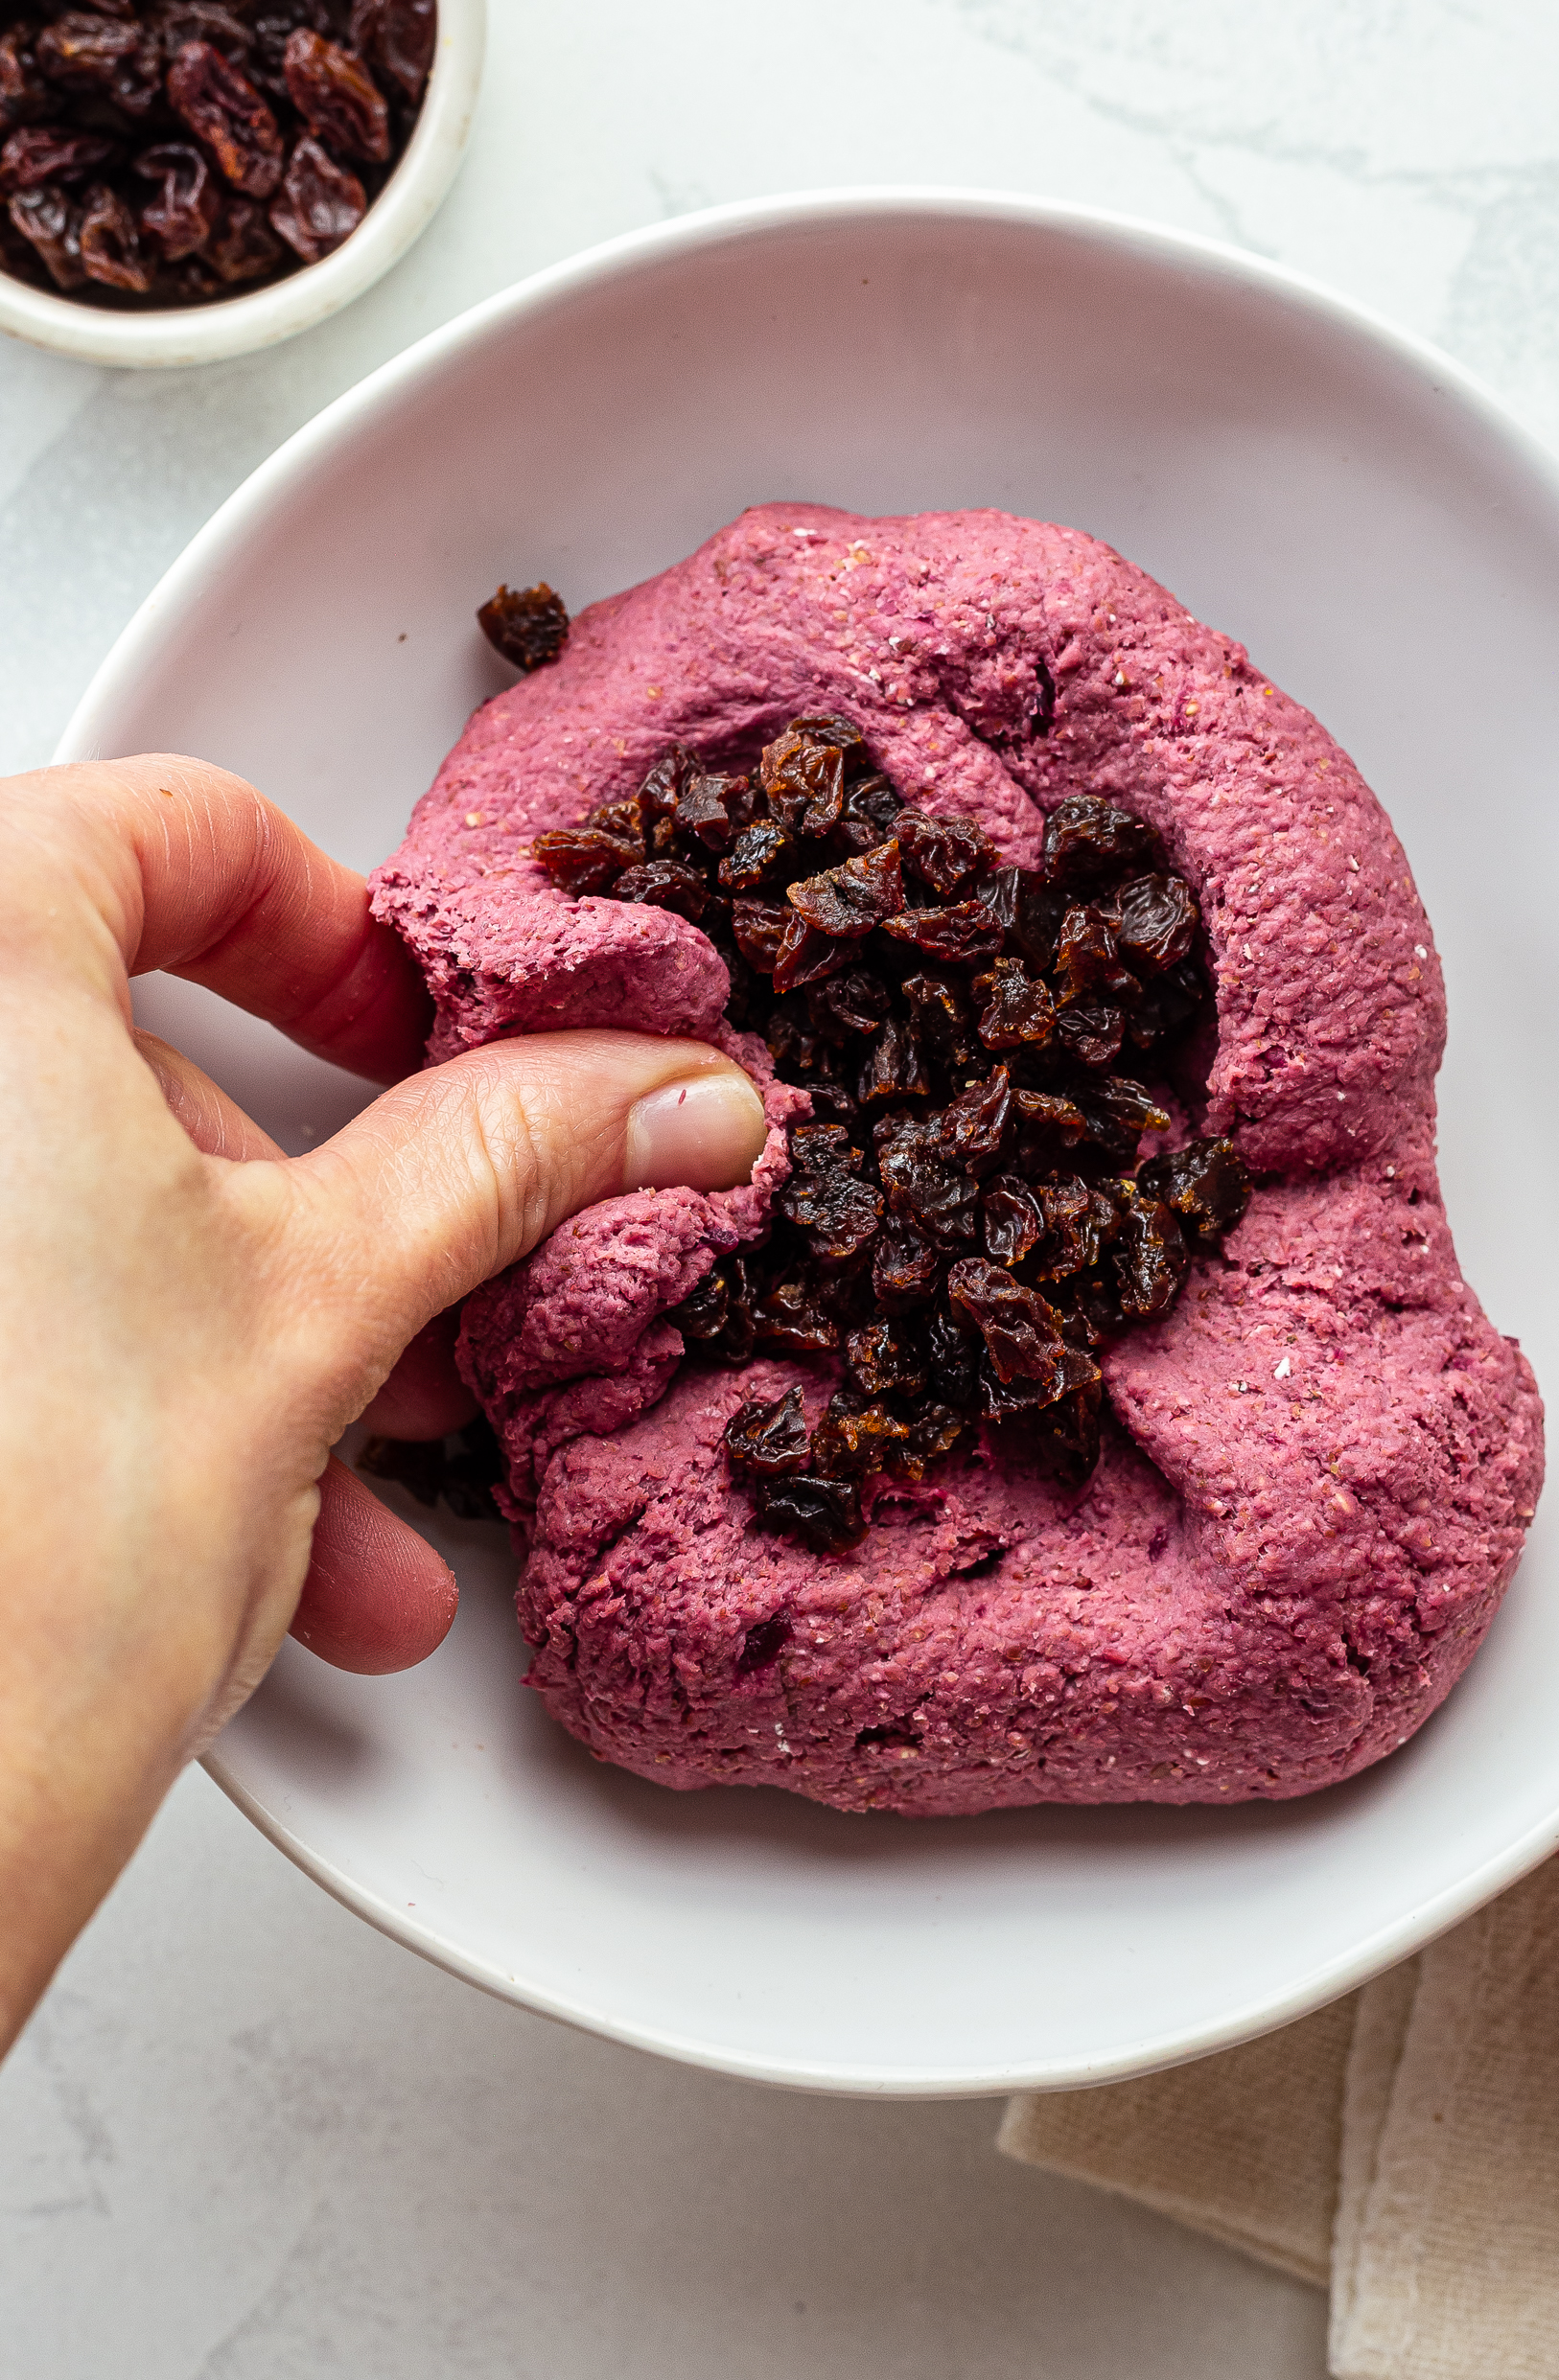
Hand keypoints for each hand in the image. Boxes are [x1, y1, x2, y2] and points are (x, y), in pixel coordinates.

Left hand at [0, 755, 765, 2053]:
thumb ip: (509, 1157)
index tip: (409, 1038)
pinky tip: (244, 1547)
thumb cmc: (36, 1546)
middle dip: (297, 1199)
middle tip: (400, 1285)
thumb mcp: (324, 1305)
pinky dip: (129, 1395)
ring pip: (62, 1205)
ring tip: (343, 1490)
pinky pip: (18, 1302)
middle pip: (114, 1042)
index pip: (165, 823)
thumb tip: (665, 1090)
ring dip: (235, 1337)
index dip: (326, 928)